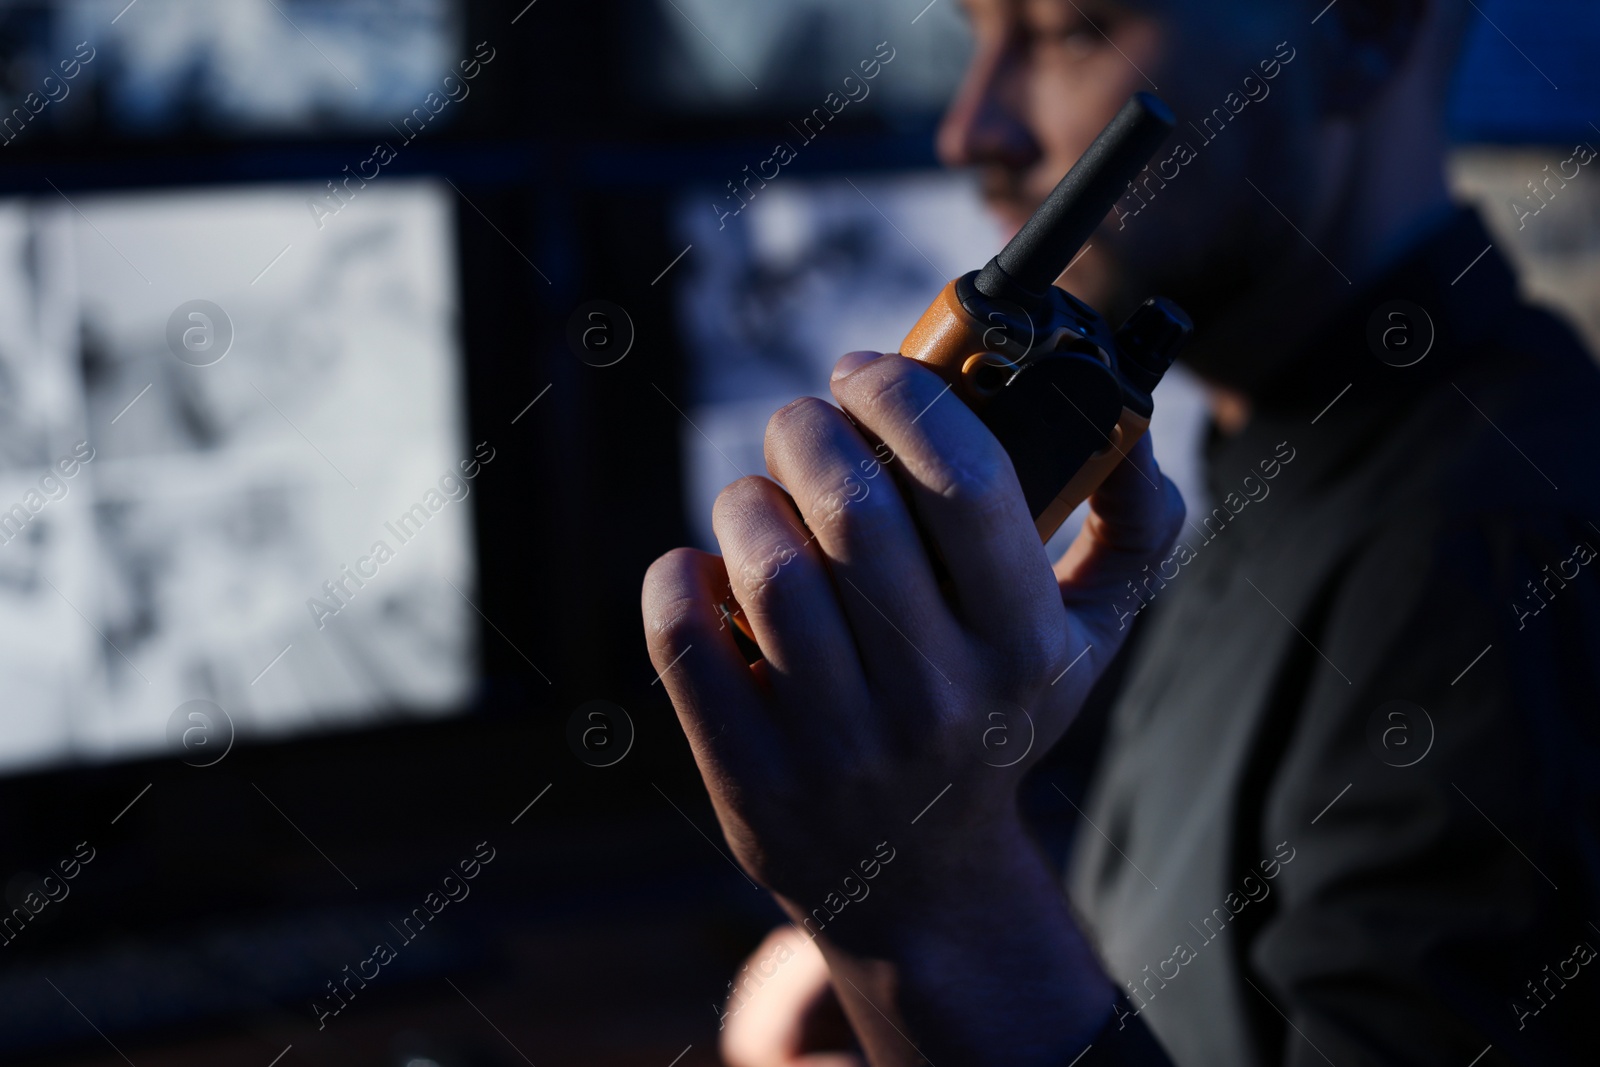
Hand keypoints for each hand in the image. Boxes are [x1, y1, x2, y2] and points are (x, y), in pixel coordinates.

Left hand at [643, 351, 1183, 1062]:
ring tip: (759, 500)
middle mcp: (938, 698)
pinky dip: (677, 578)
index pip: (970, 481)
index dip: (906, 396)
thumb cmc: (995, 722)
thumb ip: (1133, 531)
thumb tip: (1133, 424)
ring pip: (767, 567)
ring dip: (746, 500)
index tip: (865, 370)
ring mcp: (839, 744)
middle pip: (853, 507)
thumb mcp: (1087, 643)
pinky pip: (686, 641)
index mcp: (1024, 648)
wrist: (922, 880)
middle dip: (809, 428)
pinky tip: (703, 567)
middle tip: (802, 422)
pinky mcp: (753, 777)